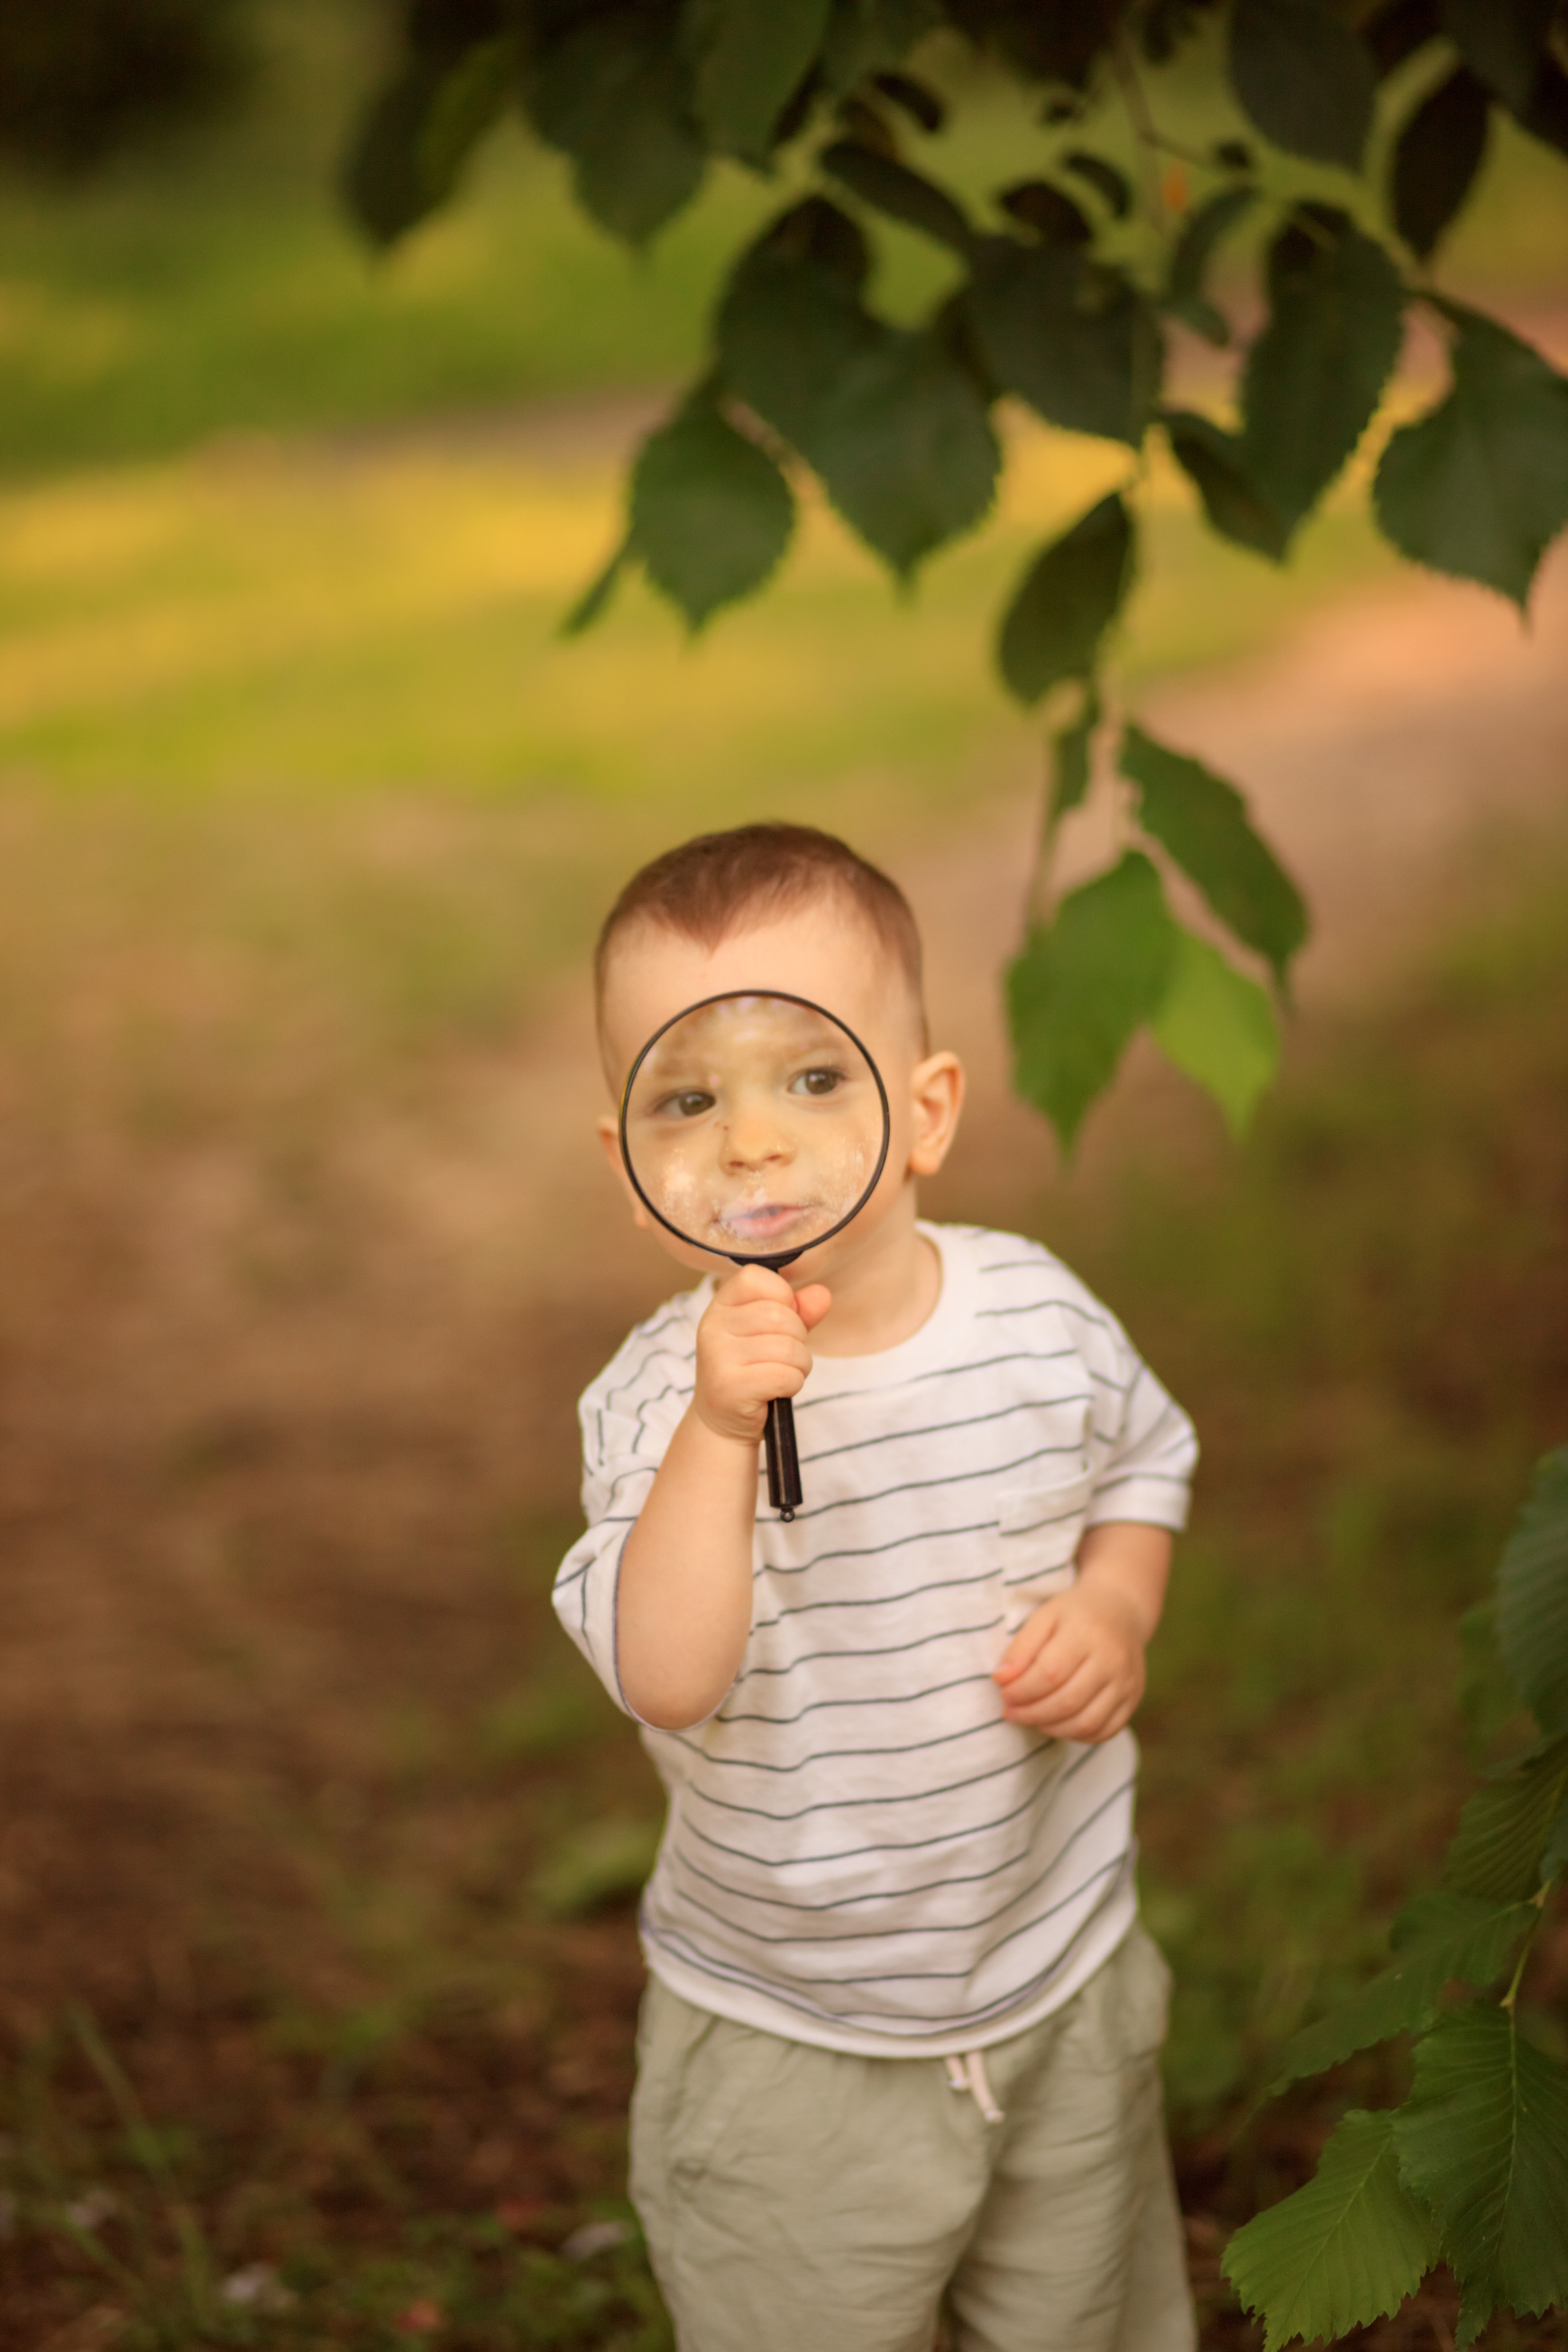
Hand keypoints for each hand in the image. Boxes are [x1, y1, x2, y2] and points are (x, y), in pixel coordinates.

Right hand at [693, 1266, 831, 1444]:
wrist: (724, 1421)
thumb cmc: (752, 1371)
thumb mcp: (774, 1335)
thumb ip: (799, 1311)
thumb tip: (822, 1294)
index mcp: (720, 1305)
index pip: (757, 1277)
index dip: (782, 1297)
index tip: (778, 1322)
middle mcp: (712, 1326)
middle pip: (780, 1316)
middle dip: (798, 1338)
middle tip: (784, 1357)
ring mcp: (718, 1357)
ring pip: (788, 1348)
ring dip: (800, 1365)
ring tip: (783, 1374)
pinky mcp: (730, 1387)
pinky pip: (786, 1376)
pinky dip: (793, 1384)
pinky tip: (777, 1390)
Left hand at [992, 1577, 1148, 1743]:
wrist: (1121, 1611)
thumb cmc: (1075, 1614)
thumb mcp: (1044, 1617)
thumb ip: (1021, 1648)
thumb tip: (1002, 1680)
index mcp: (1087, 1634)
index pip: (1049, 1674)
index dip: (1021, 1691)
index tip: (1004, 1694)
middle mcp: (1112, 1660)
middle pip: (1068, 1702)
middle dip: (1031, 1713)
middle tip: (1011, 1713)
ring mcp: (1127, 1683)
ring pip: (1086, 1723)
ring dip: (1051, 1728)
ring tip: (1030, 1719)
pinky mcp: (1134, 1699)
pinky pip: (1104, 1731)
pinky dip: (1076, 1736)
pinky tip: (1057, 1724)